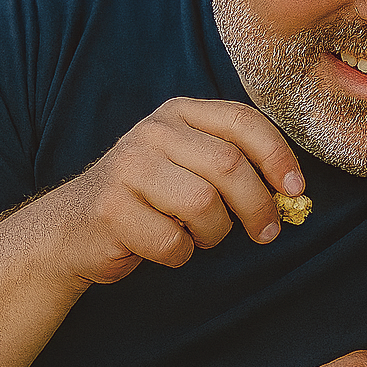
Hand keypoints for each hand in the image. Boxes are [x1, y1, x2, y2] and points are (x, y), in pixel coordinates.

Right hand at [36, 97, 301, 289]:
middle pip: (229, 166)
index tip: (295, 190)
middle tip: (267, 231)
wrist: (71, 228)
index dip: (277, 156)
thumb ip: (235, 164)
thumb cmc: (151, 198)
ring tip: (200, 236)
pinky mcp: (110, 210)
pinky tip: (165, 247)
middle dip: (258, 205)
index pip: (242, 121)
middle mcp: (152, 132)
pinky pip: (172, 241)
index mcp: (179, 112)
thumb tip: (293, 192)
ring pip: (204, 204)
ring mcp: (127, 168)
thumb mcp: (190, 163)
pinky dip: (179, 254)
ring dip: (214, 233)